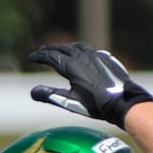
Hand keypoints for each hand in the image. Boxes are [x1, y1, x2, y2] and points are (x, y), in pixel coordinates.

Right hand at [28, 42, 152, 128]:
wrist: (122, 101)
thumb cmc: (95, 105)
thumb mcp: (70, 102)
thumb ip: (50, 96)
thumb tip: (32, 92)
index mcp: (72, 66)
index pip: (51, 57)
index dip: (39, 57)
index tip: (30, 58)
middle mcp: (83, 57)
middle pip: (62, 49)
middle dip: (49, 49)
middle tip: (40, 52)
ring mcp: (95, 56)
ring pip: (75, 47)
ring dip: (64, 48)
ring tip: (57, 50)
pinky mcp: (105, 58)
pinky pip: (87, 50)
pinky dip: (77, 50)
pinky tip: (78, 54)